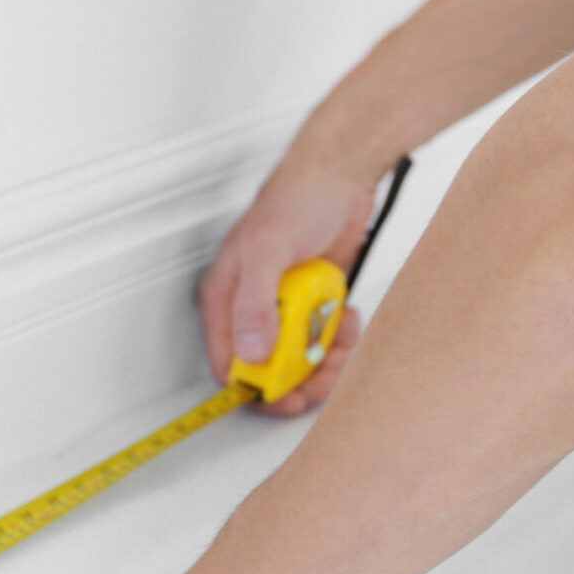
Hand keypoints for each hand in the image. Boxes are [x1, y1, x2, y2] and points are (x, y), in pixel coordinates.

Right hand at [198, 156, 376, 415]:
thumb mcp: (268, 250)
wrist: (342, 176)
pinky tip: (347, 318)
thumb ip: (254, 302)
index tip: (284, 397)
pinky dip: (340, 339)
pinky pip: (323, 340)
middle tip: (325, 370)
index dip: (253, 388)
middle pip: (267, 370)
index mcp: (226, 300)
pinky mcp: (312, 306)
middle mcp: (252, 310)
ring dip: (326, 358)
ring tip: (341, 338)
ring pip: (299, 360)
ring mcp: (284, 309)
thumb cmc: (297, 198)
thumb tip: (249, 349)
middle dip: (300, 377)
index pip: (228, 363)